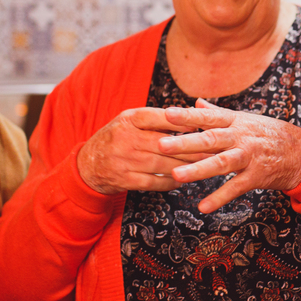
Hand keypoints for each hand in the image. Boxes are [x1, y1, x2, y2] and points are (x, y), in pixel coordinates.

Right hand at [77, 108, 206, 194]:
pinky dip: (170, 182)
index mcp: (129, 119)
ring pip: (162, 164)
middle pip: (164, 144)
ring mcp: (125, 160)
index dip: (179, 122)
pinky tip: (182, 181)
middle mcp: (126, 138)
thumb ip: (155, 119)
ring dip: (185, 167)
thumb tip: (189, 118)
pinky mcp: (125, 180)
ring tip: (202, 167)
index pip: (157, 117)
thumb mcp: (129, 122)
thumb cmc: (117, 139)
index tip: (199, 127)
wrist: (87, 166)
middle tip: (212, 152)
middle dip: (191, 149)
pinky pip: (154, 183)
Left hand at [158, 99, 300, 212]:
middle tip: (161, 144)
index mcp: (235, 121)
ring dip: (197, 169)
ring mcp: (249, 156)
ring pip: (221, 163)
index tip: (166, 114)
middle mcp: (241, 137)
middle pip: (210, 139)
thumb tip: (196, 102)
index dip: (187, 116)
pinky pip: (236, 188)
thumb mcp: (245, 119)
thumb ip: (218, 114)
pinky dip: (219, 197)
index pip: (207, 117)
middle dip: (185, 142)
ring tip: (175, 176)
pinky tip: (203, 206)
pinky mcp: (257, 176)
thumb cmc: (268, 134)